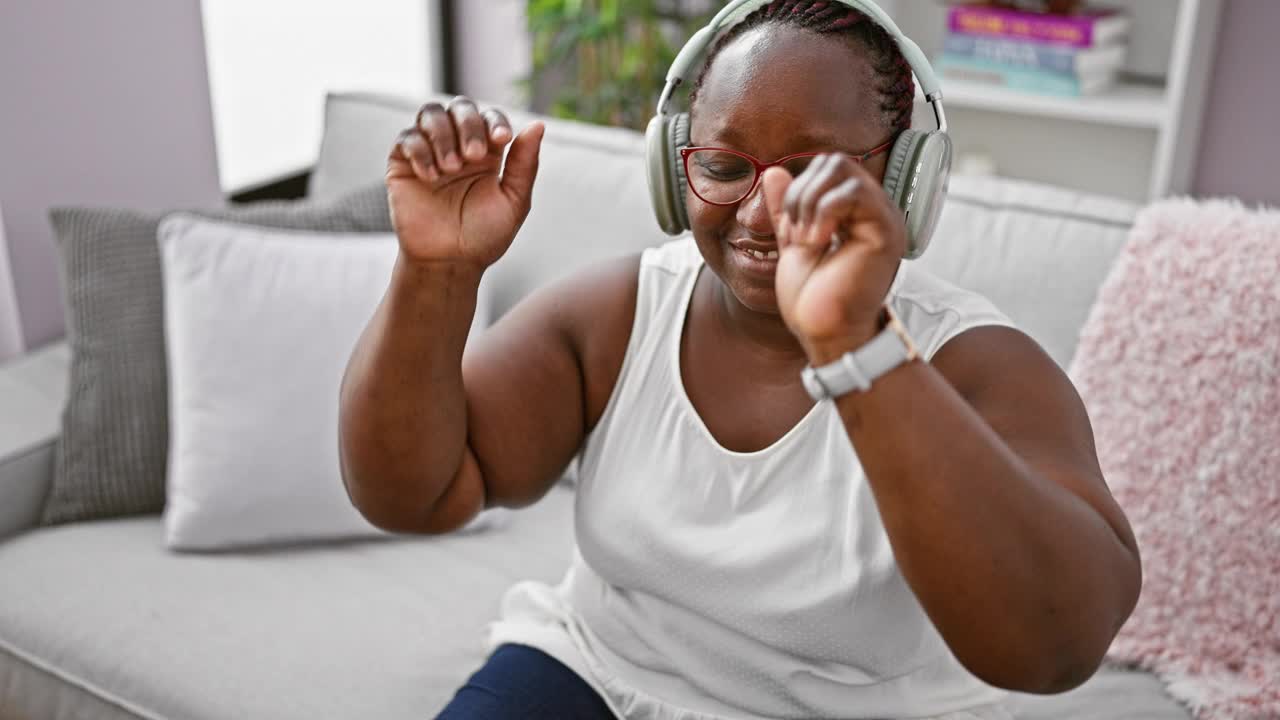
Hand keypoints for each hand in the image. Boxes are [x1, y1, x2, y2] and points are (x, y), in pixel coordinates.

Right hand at [387, 97, 544, 268]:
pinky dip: (420, 150)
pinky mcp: (403, 164)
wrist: (449, 262)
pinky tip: (431, 176)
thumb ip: (525, 164)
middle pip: (460, 107)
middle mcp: (458, 146)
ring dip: (444, 134)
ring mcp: (430, 152)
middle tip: (474, 156)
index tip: (502, 140)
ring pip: (430, 113)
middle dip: (469, 124)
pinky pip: (407, 138)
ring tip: (451, 167)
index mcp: (488, 152)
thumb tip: (538, 125)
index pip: (490, 116)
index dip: (495, 121)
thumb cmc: (484, 236)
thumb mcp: (514, 202)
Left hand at [761, 155, 906, 363]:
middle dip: (802, 193)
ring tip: (809, 240)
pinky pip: (853, 193)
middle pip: (834, 161)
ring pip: (842, 169)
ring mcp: (883, 218)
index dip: (799, 190)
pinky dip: (824, 212)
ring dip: (810, 203)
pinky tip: (819, 242)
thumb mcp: (793, 242)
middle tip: (799, 234)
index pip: (826, 169)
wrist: (824, 331)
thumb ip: (787, 209)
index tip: (793, 231)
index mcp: (856, 212)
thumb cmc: (814, 297)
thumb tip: (773, 173)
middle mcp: (874, 211)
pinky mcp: (885, 231)